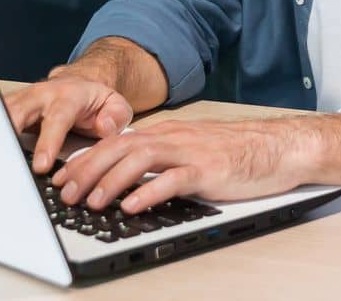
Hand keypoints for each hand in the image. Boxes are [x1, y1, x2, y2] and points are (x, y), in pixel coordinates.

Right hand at [4, 74, 134, 174]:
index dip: (47, 142)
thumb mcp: (116, 106)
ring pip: (3, 110)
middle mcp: (43, 94)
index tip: (41, 165)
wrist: (81, 83)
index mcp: (69, 95)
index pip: (57, 119)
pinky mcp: (14, 106)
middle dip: (9, 132)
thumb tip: (104, 127)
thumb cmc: (96, 101)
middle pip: (20, 110)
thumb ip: (115, 117)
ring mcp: (25, 98)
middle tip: (3, 159)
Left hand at [50, 118, 311, 214]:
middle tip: (65, 192)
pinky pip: (173, 180)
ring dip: (111, 181)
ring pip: (140, 160)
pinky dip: (149, 192)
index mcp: (167, 134)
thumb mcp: (192, 151)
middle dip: (87, 169)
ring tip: (92, 202)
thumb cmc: (236, 152)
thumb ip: (163, 160)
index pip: (116, 142)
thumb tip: (129, 180)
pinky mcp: (208, 170)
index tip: (62, 176)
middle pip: (120, 148)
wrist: (278, 147)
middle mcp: (173, 138)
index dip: (86, 158)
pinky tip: (132, 206)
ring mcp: (190, 152)